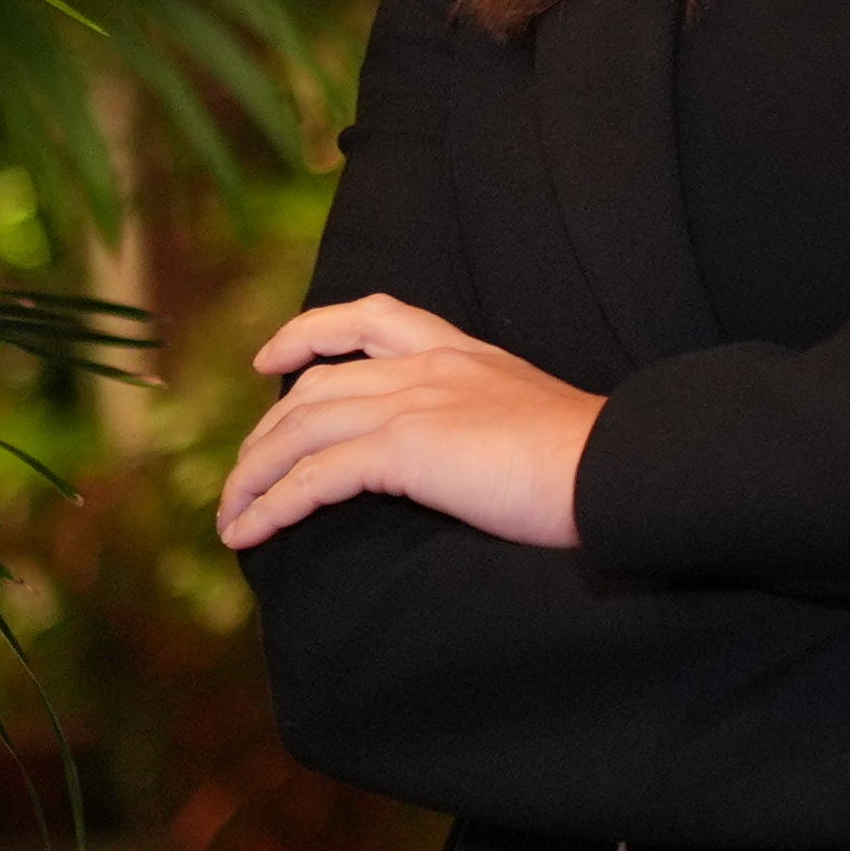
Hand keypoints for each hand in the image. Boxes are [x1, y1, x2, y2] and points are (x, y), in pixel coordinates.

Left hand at [214, 294, 601, 554]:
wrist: (618, 471)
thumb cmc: (594, 463)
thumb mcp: (532, 419)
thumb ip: (488, 421)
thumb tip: (467, 458)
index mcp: (462, 353)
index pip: (370, 318)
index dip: (310, 333)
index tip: (272, 360)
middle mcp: (429, 366)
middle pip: (316, 386)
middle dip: (265, 432)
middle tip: (240, 474)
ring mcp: (414, 404)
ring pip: (300, 430)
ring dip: (252, 475)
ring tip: (230, 516)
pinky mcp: (406, 450)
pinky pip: (314, 477)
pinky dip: (272, 504)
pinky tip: (250, 532)